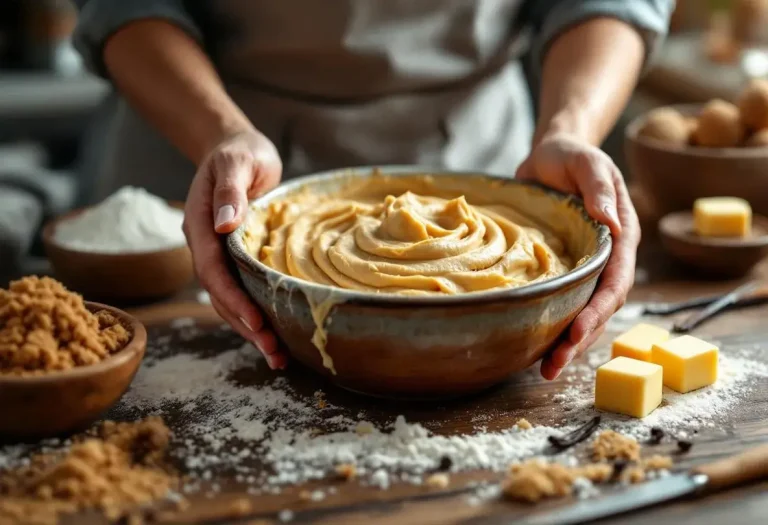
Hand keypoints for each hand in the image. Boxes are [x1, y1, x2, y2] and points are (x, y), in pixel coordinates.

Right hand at [183, 131, 286, 368]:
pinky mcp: (236, 259)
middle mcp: (206, 246)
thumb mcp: (236, 162)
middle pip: (221, 295)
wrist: (237, 149)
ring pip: (230, 300)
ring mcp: (220, 255)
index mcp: (201, 226)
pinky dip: (257, 314)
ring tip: (278, 357)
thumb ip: (231, 190)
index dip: (234, 300)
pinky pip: (243, 291)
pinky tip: (276, 334)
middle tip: (275, 353)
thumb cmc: (239, 153)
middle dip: (246, 326)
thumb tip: (226, 224)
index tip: (257, 323)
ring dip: (252, 329)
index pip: (213, 271)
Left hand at [516, 133, 640, 379]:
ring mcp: (586, 267)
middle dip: (579, 340)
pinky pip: (563, 303)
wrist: (551, 155)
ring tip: (545, 370)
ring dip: (567, 342)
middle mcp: (607, 258)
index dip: (597, 311)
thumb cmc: (570, 156)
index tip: (576, 335)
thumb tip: (611, 221)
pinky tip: (535, 347)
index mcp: (620, 237)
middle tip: (553, 367)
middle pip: (600, 308)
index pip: (615, 283)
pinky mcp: (564, 271)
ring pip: (582, 312)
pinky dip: (552, 325)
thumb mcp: (586, 163)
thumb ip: (598, 188)